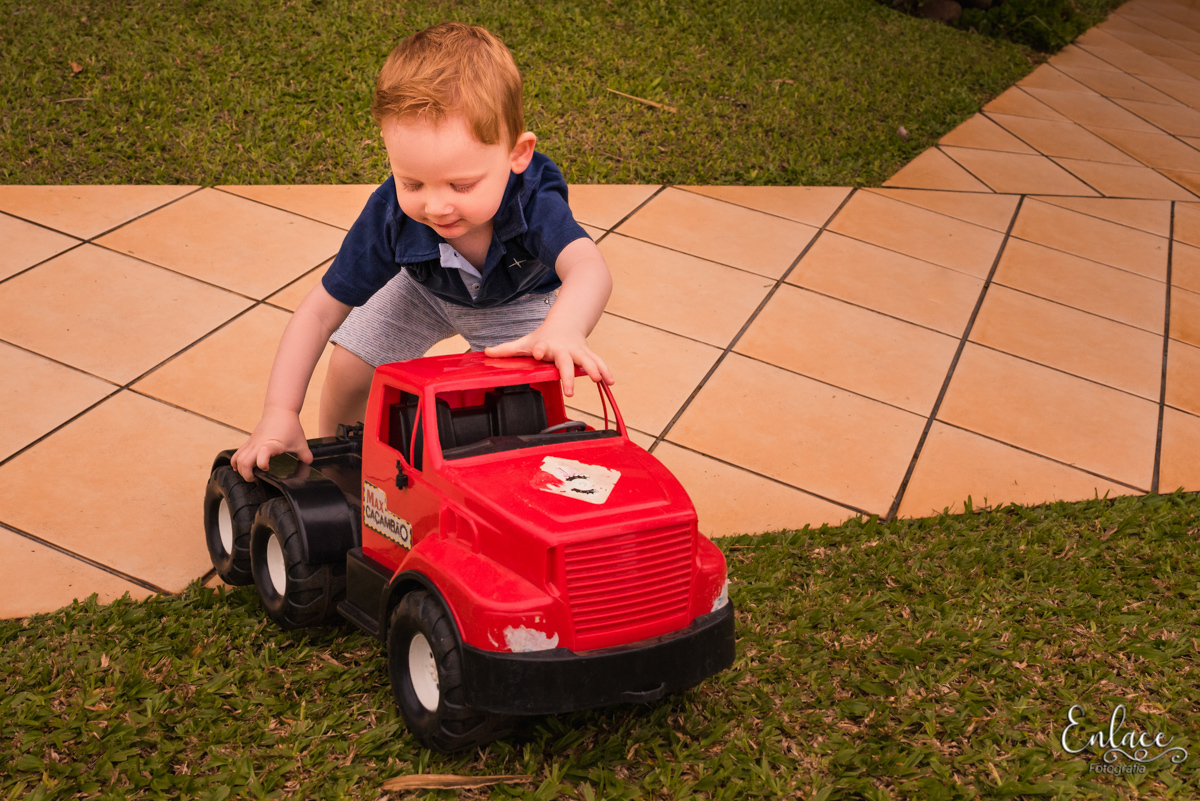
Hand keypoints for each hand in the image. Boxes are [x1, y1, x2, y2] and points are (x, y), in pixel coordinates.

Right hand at [230, 407, 312, 480]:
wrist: (280, 411)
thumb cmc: (290, 426)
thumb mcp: (300, 442)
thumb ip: (305, 455)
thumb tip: (309, 464)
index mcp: (272, 444)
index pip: (263, 454)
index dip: (262, 464)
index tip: (266, 469)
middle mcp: (259, 444)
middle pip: (244, 462)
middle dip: (248, 476)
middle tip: (257, 479)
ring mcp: (252, 443)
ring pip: (237, 459)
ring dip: (241, 470)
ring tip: (250, 475)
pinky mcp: (249, 442)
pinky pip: (237, 454)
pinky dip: (236, 462)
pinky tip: (240, 468)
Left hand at [484, 323, 613, 396]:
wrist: (566, 322)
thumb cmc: (544, 337)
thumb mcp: (525, 342)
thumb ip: (507, 349)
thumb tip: (486, 352)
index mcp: (547, 345)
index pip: (542, 347)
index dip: (540, 350)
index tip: (538, 353)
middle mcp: (564, 349)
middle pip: (567, 361)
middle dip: (568, 374)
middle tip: (570, 389)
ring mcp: (578, 351)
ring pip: (588, 360)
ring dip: (595, 369)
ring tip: (601, 381)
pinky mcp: (588, 354)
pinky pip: (598, 362)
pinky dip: (606, 371)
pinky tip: (611, 382)